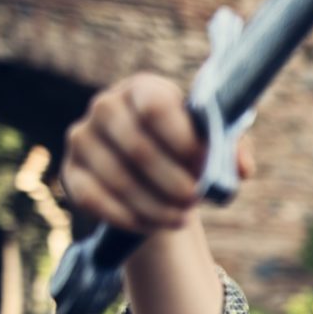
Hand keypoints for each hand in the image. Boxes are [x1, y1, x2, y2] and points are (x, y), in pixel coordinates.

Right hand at [61, 73, 255, 233]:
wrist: (154, 170)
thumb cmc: (189, 148)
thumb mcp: (214, 143)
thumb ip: (233, 150)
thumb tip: (242, 169)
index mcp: (144, 88)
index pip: (156, 108)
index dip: (182, 140)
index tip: (205, 165)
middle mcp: (106, 106)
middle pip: (138, 149)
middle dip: (173, 181)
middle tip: (195, 199)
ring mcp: (82, 139)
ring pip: (118, 179)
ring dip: (155, 205)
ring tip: (182, 218)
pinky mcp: (71, 173)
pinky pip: (94, 200)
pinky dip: (129, 218)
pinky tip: (154, 225)